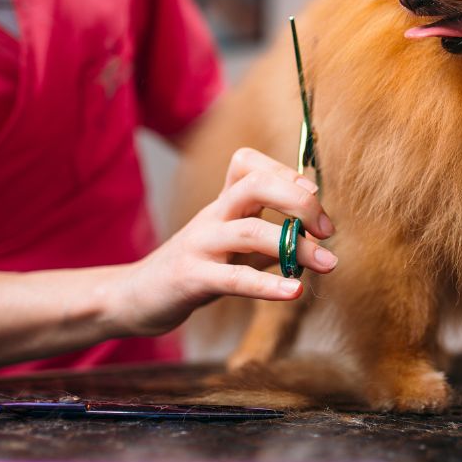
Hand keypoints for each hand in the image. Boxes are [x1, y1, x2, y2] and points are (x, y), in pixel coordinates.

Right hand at [110, 148, 335, 337]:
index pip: (249, 163)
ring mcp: (200, 245)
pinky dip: (268, 285)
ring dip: (295, 246)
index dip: (285, 172)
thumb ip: (269, 240)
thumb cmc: (195, 268)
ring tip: (328, 263)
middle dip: (298, 200)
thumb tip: (314, 237)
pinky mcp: (191, 278)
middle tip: (327, 228)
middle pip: (254, 185)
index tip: (314, 195)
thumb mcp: (233, 248)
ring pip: (249, 231)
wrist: (134, 297)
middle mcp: (212, 216)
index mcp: (223, 204)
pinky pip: (233, 278)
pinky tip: (295, 291)